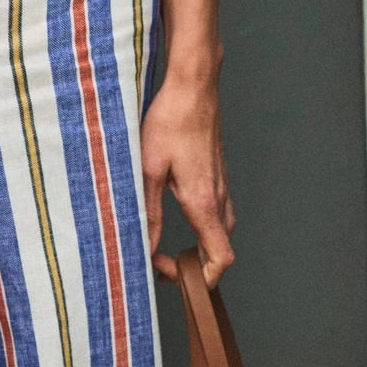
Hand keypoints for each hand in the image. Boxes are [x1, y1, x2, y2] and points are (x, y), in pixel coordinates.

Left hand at [141, 71, 234, 287]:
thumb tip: (144, 247)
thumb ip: (148, 213)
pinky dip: (201, 228)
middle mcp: (219, 197)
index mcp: (203, 202)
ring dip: (198, 248)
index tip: (169, 271)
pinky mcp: (217, 175)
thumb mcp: (148, 170)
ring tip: (166, 247)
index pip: (220, 259)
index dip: (200, 279)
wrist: (193, 87)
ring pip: (219, 232)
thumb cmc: (170, 122)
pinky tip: (176, 215)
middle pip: (220, 251)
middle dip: (195, 267)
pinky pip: (217, 213)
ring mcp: (222, 186)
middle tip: (161, 262)